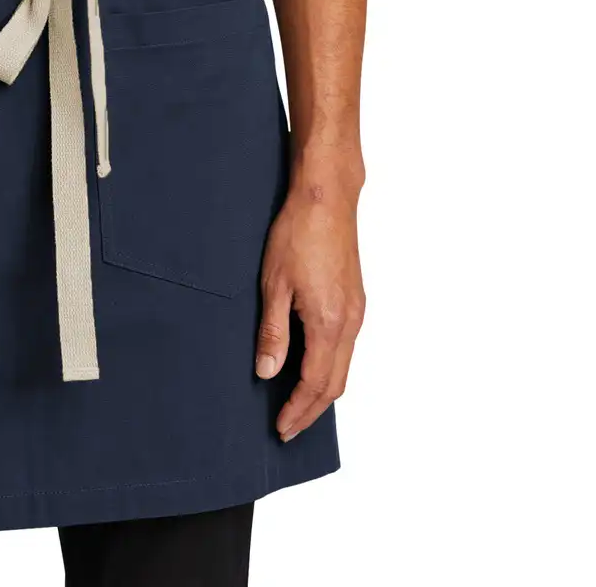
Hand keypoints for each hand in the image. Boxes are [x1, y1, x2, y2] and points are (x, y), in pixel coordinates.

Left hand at [254, 171, 364, 441]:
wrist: (326, 198)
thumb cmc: (298, 233)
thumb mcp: (274, 284)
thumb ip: (273, 333)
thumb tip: (267, 372)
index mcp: (329, 324)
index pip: (315, 385)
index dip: (298, 410)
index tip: (282, 428)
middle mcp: (351, 323)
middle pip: (336, 384)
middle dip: (312, 410)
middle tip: (288, 426)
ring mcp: (357, 311)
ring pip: (344, 366)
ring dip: (322, 390)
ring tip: (297, 403)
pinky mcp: (356, 299)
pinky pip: (347, 347)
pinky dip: (330, 367)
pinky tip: (311, 364)